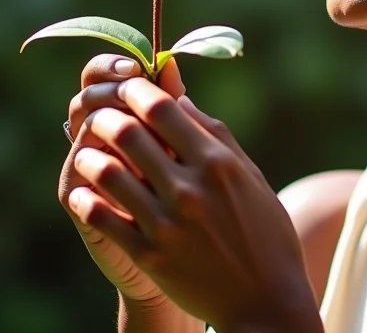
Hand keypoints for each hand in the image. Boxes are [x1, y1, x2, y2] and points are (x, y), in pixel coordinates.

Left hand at [67, 77, 321, 332]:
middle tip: (100, 112)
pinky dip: (88, 197)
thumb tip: (180, 101)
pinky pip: (104, 218)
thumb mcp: (248, 175)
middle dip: (108, 116)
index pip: (164, 111)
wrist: (264, 298)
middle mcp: (190, 189)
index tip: (129, 84)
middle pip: (130, 135)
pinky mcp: (150, 256)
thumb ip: (215, 135)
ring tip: (87, 149)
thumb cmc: (264, 229)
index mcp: (218, 163)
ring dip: (90, 154)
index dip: (139, 90)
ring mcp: (168, 224)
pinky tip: (85, 189)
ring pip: (109, 174)